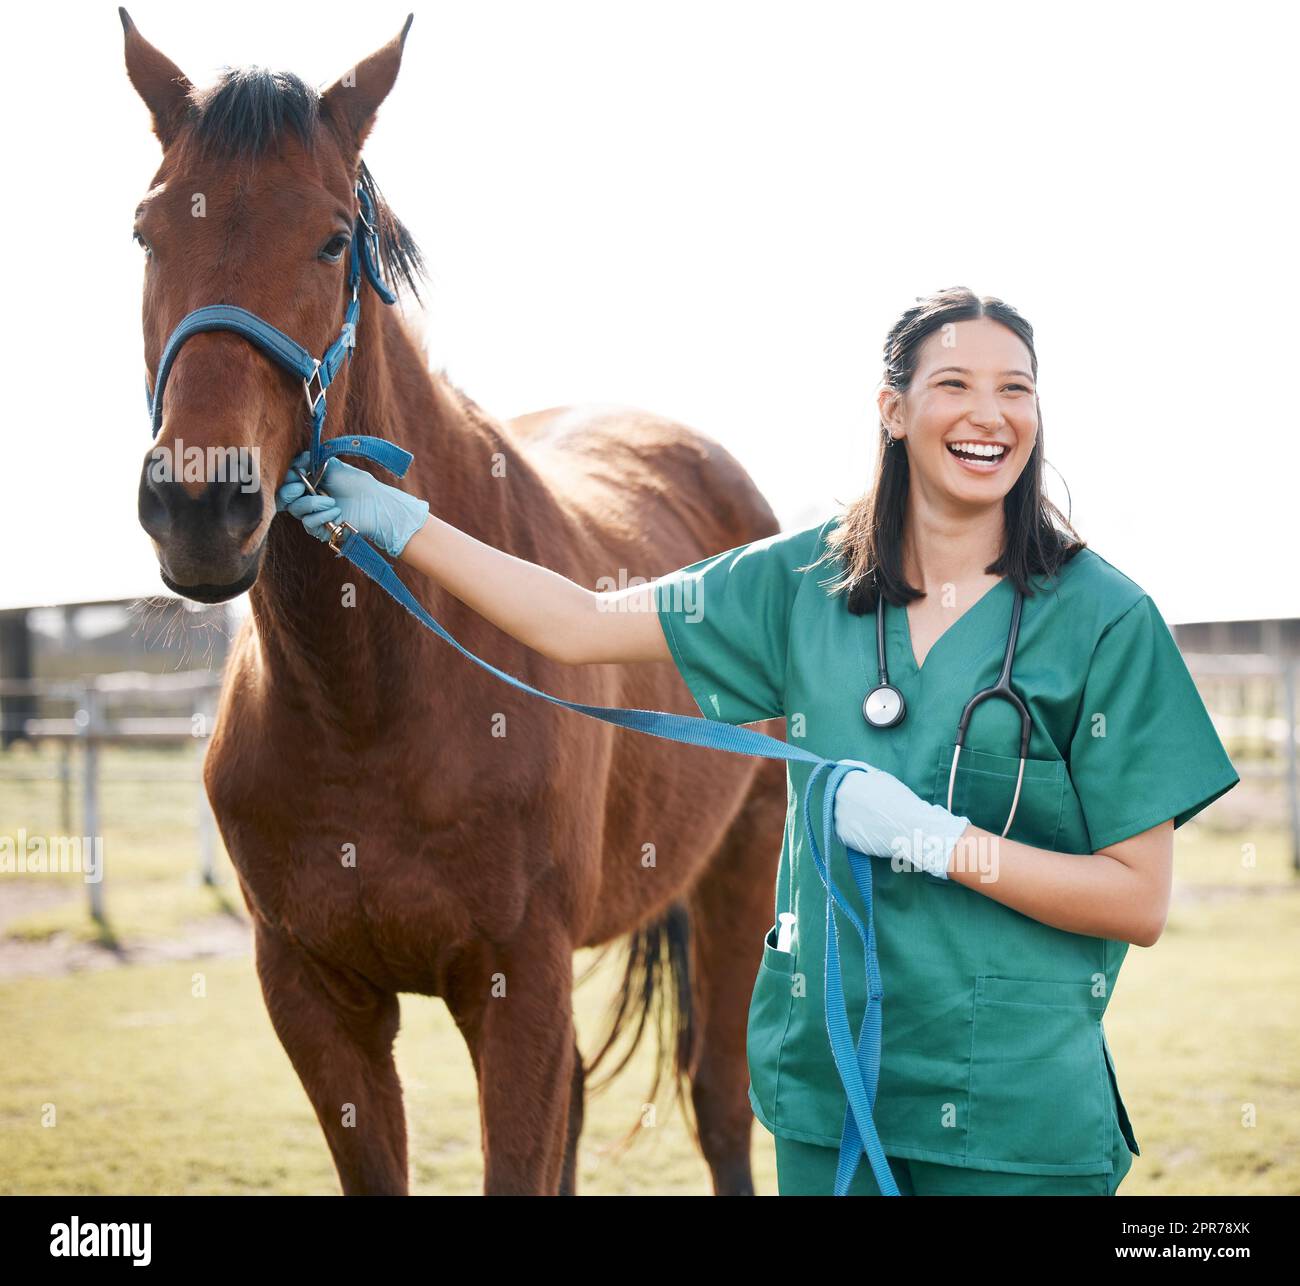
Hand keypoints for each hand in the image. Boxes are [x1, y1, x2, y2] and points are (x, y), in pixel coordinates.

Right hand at [276, 452, 429, 558]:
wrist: (375, 503)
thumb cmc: (357, 484)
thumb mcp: (334, 466)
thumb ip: (313, 460)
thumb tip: (297, 460)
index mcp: (309, 484)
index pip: (286, 482)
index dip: (286, 478)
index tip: (297, 473)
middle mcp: (308, 500)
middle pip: (282, 499)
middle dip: (288, 492)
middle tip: (301, 487)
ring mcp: (313, 515)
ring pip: (296, 510)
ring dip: (312, 503)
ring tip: (332, 502)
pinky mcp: (321, 530)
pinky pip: (308, 524)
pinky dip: (321, 516)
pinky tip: (336, 513)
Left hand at [833, 759, 969, 879]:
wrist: (910, 827)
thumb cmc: (900, 800)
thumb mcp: (882, 777)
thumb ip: (863, 774)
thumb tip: (850, 772)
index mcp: (848, 779)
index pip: (842, 778)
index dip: (853, 785)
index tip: (862, 793)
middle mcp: (838, 796)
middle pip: (839, 797)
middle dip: (851, 801)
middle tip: (870, 810)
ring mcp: (838, 816)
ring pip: (840, 815)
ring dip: (851, 817)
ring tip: (872, 822)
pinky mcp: (841, 835)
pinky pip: (844, 831)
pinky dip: (853, 832)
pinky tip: (869, 832)